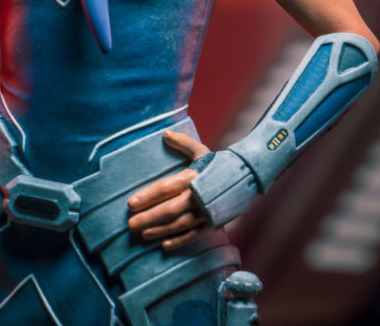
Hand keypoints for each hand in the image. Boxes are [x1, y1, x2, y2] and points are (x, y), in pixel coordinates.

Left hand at [127, 129, 209, 249]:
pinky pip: (194, 235)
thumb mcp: (202, 150)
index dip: (147, 196)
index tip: (130, 204)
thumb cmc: (220, 164)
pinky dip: (180, 240)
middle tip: (131, 224)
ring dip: (160, 230)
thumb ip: (182, 143)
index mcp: (193, 177)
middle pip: (169, 209)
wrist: (248, 178)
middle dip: (148, 218)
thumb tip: (165, 134)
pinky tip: (165, 245)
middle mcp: (199, 196)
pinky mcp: (214, 223)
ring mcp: (207, 212)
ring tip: (143, 234)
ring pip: (179, 225)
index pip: (165, 187)